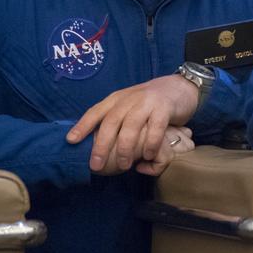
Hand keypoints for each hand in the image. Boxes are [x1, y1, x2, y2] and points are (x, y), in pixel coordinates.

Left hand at [67, 74, 200, 173]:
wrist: (181, 87)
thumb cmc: (151, 102)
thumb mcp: (129, 105)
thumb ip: (115, 119)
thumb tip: (96, 144)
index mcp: (117, 98)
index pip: (96, 111)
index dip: (82, 125)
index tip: (71, 141)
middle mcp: (130, 99)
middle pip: (111, 122)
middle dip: (101, 145)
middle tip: (96, 165)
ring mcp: (147, 102)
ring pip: (131, 126)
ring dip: (125, 147)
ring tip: (123, 165)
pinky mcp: (165, 108)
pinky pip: (156, 127)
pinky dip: (151, 143)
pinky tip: (148, 155)